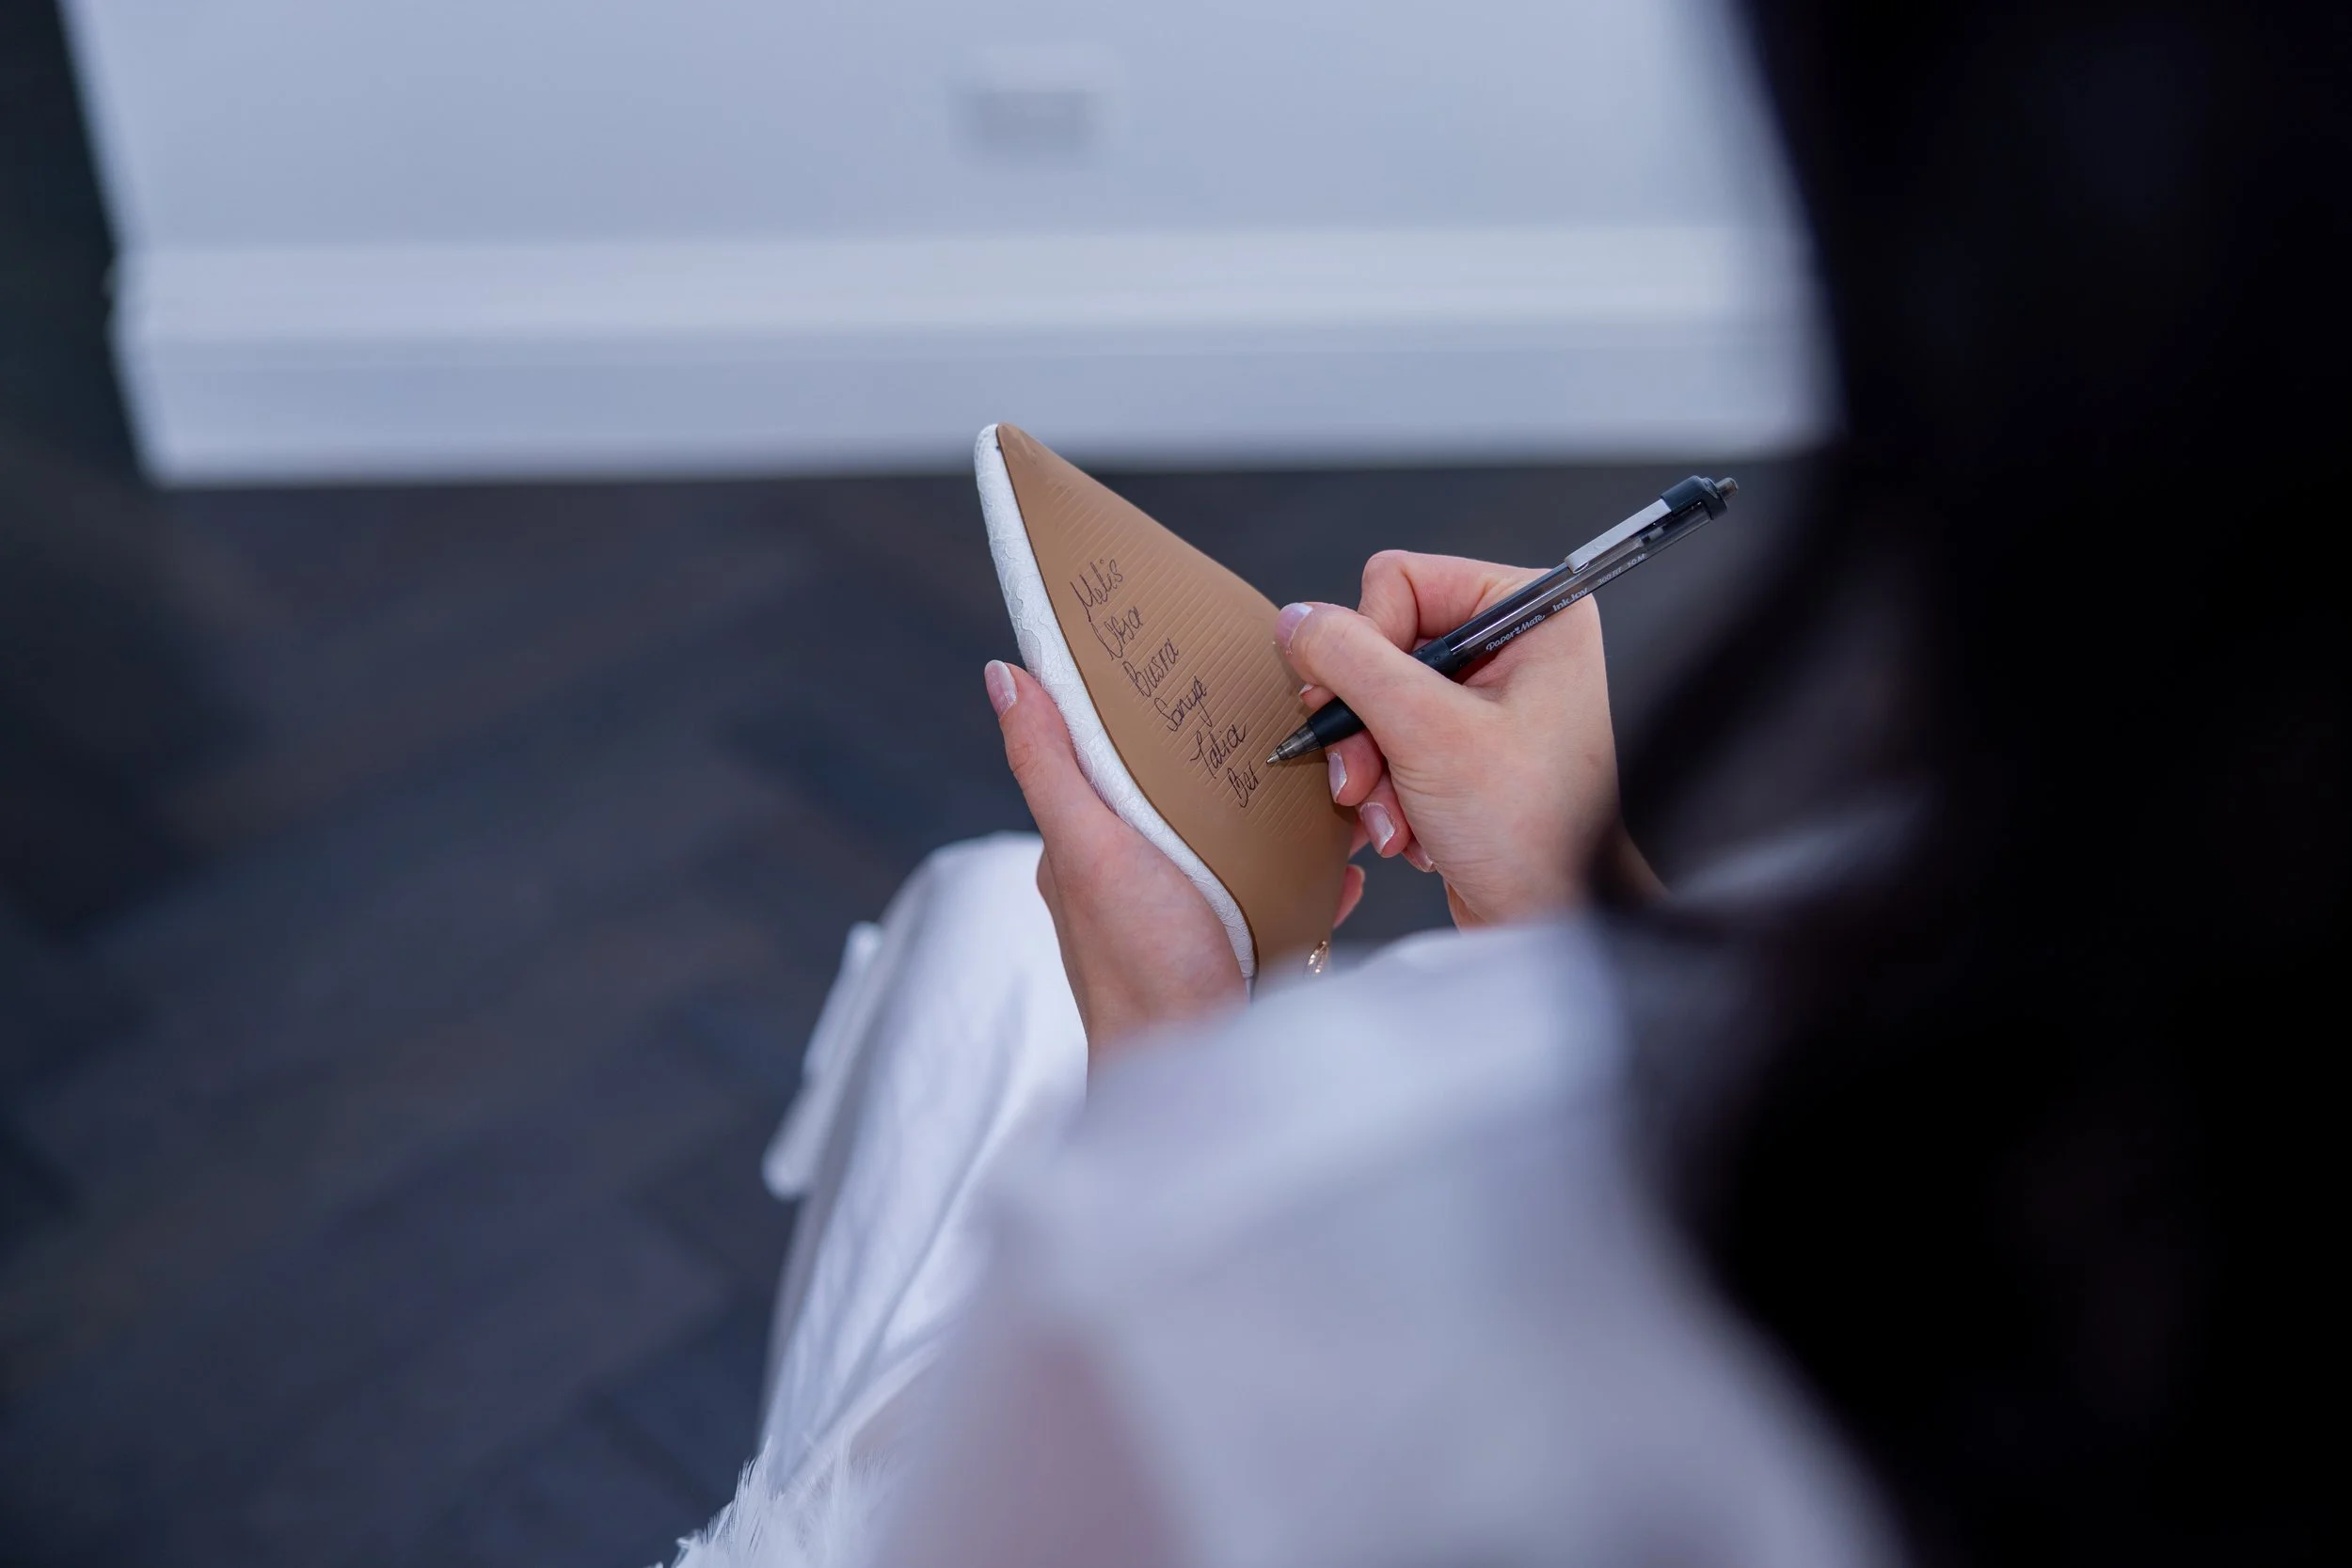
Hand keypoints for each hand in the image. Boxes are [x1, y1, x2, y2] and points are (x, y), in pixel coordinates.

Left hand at [987, 660, 1366, 1056]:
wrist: (1205, 1076)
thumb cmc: (1141, 969)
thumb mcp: (1090, 849)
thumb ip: (1050, 764)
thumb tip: (1002, 674)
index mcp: (1085, 843)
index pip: (1110, 749)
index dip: (1146, 706)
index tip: (1194, 660)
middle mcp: (1130, 875)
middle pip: (1183, 789)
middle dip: (1234, 760)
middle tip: (1292, 727)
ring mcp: (1186, 912)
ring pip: (1237, 838)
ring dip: (1283, 818)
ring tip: (1330, 796)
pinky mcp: (1236, 944)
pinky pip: (1279, 891)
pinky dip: (1310, 877)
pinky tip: (1342, 870)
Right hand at [1279, 551, 1650, 925]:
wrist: (1551, 924)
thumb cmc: (1530, 834)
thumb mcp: (1427, 733)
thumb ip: (1352, 662)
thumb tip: (1296, 621)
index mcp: (1533, 614)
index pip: (1402, 581)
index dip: (1368, 645)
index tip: (1369, 710)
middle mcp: (1516, 646)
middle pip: (1384, 644)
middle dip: (1365, 722)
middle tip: (1360, 774)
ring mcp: (1490, 700)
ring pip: (1378, 699)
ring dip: (1371, 765)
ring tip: (1392, 815)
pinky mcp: (1468, 748)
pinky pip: (1392, 742)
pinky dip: (1388, 789)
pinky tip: (1410, 828)